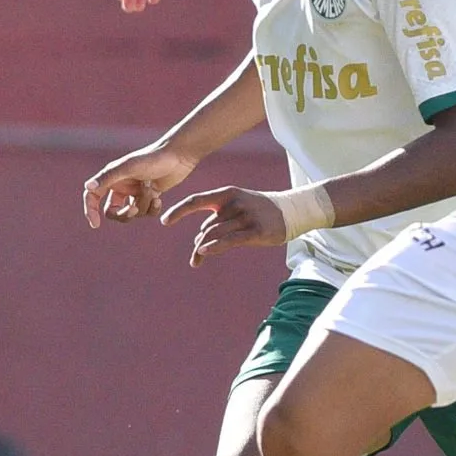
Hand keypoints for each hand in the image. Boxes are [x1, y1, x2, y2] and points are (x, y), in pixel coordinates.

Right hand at [83, 142, 194, 227]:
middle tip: (134, 208)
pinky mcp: (149, 196)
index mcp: (111, 177)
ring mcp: (135, 191)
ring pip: (133, 212)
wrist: (178, 156)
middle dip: (123, 214)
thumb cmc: (152, 158)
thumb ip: (108, 177)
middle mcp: (121, 185)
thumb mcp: (129, 167)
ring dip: (143, 204)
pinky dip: (153, 208)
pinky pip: (146, 212)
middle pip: (113, 211)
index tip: (95, 225)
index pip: (92, 196)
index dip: (90, 210)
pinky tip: (159, 199)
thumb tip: (88, 187)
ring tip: (151, 189)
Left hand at [159, 186, 287, 264]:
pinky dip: (215, 247)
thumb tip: (199, 239)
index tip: (163, 221)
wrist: (291, 210)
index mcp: (226, 194)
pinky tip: (204, 253)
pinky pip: (230, 240)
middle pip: (205, 227)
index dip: (178, 211)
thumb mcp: (237, 207)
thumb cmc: (260, 210)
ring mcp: (245, 216)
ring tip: (196, 260)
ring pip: (215, 235)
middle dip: (197, 243)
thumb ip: (218, 220)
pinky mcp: (255, 231)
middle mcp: (234, 203)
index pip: (196, 201)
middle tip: (194, 258)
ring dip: (202, 249)